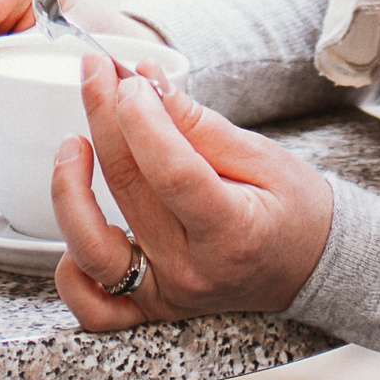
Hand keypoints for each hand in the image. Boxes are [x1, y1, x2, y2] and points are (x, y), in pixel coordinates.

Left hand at [51, 54, 332, 329]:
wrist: (308, 266)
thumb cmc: (293, 209)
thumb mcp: (263, 155)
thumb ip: (199, 124)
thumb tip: (146, 81)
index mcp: (233, 233)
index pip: (173, 173)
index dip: (143, 121)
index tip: (130, 79)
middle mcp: (193, 271)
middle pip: (129, 192)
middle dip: (104, 119)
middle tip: (96, 73)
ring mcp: (166, 294)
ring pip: (93, 252)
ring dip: (70, 192)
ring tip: (72, 144)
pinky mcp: (148, 306)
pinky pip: (92, 304)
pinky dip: (70, 271)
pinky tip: (78, 221)